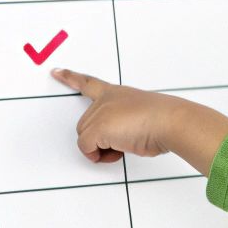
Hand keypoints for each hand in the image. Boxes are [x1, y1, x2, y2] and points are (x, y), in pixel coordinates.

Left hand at [54, 68, 227, 173]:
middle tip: (124, 142)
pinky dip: (99, 155)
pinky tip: (118, 151)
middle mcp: (105, 101)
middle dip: (100, 139)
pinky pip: (86, 148)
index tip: (57, 72)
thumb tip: (120, 140)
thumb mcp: (142, 116)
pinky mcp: (96, 128)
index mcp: (116, 93)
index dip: (71, 78)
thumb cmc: (164, 119)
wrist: (170, 121)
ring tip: (126, 145)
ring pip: (85, 137)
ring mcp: (100, 113)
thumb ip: (125, 124)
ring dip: (103, 148)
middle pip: (86, 125)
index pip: (90, 83)